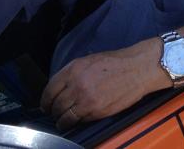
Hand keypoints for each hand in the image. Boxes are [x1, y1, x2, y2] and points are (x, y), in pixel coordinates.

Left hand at [40, 41, 161, 130]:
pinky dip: (75, 123)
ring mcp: (86, 99)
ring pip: (65, 116)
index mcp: (73, 69)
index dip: (45, 100)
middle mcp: (76, 84)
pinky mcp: (96, 110)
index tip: (46, 104)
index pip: (49, 89)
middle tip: (54, 113)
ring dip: (62, 120)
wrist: (138, 69)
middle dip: (53, 111)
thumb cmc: (117, 63)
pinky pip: (79, 120)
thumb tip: (62, 86)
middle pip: (55, 105)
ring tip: (63, 121)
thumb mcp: (89, 60)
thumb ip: (73, 73)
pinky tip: (76, 121)